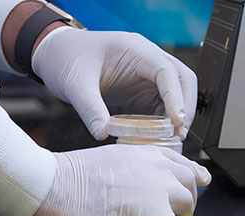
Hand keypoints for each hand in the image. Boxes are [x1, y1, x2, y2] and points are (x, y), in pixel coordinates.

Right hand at [21, 145, 210, 215]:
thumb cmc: (65, 178)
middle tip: (174, 211)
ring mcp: (161, 193)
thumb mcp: (106, 160)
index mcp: (144, 153)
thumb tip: (137, 183)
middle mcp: (159, 169)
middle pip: (190, 184)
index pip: (180, 162)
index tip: (200, 179)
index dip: (190, 174)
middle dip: (185, 198)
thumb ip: (131, 168)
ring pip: (187, 206)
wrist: (51, 189)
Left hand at [32, 27, 196, 139]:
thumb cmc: (66, 60)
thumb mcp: (74, 85)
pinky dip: (168, 118)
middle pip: (184, 79)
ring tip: (173, 137)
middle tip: (180, 133)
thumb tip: (103, 134)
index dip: (176, 97)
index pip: (167, 71)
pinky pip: (166, 102)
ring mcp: (149, 72)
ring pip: (180, 91)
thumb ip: (90, 110)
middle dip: (186, 107)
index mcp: (135, 50)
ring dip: (181, 113)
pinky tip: (160, 133)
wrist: (57, 56)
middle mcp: (148, 58)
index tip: (176, 122)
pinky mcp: (146, 86)